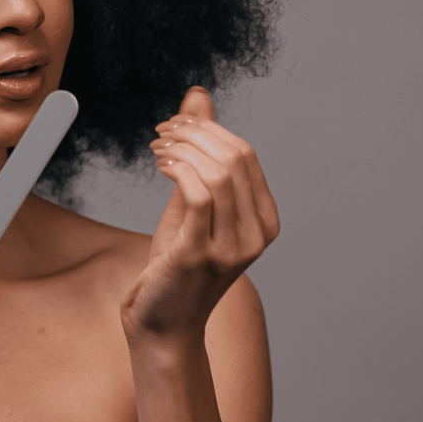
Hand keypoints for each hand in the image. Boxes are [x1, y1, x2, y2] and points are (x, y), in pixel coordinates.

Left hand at [123, 87, 279, 345]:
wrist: (163, 324)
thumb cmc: (177, 266)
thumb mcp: (192, 204)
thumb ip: (199, 154)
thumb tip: (197, 97)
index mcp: (264, 221)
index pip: (245, 155)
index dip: (209, 130)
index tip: (175, 124)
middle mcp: (256, 235)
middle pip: (234, 158)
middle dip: (194, 133)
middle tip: (162, 132)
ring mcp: (231, 247)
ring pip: (218, 172)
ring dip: (182, 148)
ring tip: (158, 147)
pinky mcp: (200, 254)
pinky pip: (197, 195)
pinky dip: (177, 169)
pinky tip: (161, 164)